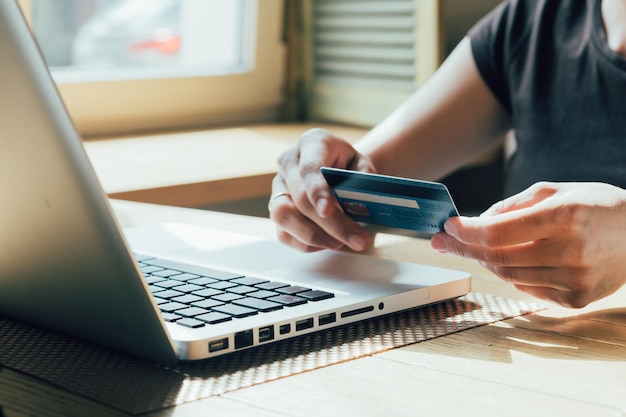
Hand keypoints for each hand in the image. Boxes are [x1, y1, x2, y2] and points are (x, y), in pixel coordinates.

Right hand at [269, 128, 375, 251]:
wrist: (338, 170)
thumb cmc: (350, 167)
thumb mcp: (363, 166)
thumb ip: (363, 181)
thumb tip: (358, 204)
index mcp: (312, 143)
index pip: (309, 169)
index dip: (317, 191)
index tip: (327, 211)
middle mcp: (288, 163)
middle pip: (299, 198)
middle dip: (330, 224)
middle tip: (357, 240)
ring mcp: (278, 187)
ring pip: (283, 216)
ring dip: (313, 236)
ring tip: (340, 243)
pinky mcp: (276, 209)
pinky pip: (284, 234)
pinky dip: (307, 244)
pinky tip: (328, 243)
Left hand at [431, 182, 625, 307]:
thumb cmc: (595, 206)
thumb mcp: (555, 190)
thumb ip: (513, 205)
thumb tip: (477, 221)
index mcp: (564, 217)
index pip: (497, 233)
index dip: (465, 232)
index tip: (446, 227)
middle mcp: (570, 252)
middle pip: (497, 258)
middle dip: (463, 248)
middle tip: (443, 241)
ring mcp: (574, 280)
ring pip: (508, 275)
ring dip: (485, 260)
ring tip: (475, 247)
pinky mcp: (576, 299)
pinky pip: (527, 287)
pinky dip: (511, 273)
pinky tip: (512, 259)